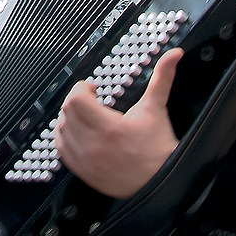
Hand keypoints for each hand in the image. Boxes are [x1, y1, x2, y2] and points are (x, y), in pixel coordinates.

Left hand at [54, 47, 182, 199]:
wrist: (161, 181)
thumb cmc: (158, 148)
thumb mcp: (156, 109)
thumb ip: (162, 78)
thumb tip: (174, 55)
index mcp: (110, 128)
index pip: (76, 99)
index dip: (82, 88)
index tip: (92, 89)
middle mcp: (93, 145)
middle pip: (67, 112)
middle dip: (77, 101)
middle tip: (91, 101)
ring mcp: (86, 160)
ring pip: (61, 129)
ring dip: (70, 118)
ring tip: (86, 116)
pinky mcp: (82, 171)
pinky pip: (61, 149)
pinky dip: (65, 137)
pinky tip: (78, 132)